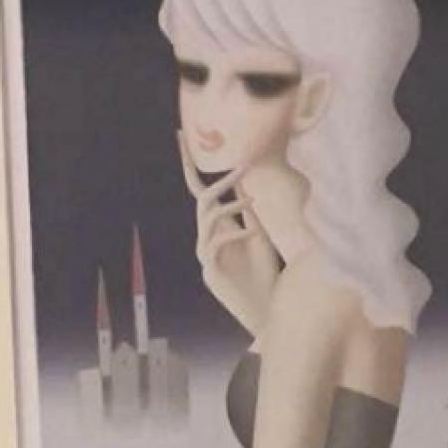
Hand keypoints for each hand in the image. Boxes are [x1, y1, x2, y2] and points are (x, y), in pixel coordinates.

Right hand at [178, 132, 278, 336]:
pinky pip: (215, 244)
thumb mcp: (259, 237)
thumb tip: (244, 183)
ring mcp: (206, 255)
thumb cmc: (264, 275)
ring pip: (206, 218)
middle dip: (220, 181)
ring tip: (253, 201)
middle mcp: (207, 237)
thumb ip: (249, 213)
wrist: (266, 310)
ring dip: (230, 205)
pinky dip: (234, 233)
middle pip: (201, 199)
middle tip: (242, 167)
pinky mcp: (211, 272)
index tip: (182, 136)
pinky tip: (253, 233)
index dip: (189, 164)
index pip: (200, 190)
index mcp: (217, 226)